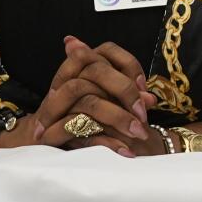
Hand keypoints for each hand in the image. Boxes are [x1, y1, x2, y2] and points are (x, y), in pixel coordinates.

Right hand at [28, 38, 160, 155]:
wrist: (58, 147)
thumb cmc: (94, 123)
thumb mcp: (114, 106)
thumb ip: (130, 98)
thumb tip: (150, 99)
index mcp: (82, 69)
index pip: (106, 50)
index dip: (129, 65)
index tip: (144, 86)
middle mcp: (66, 82)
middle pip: (96, 71)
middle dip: (126, 91)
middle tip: (143, 115)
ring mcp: (55, 105)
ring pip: (89, 100)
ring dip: (118, 117)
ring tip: (138, 133)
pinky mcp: (52, 132)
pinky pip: (80, 129)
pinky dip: (106, 141)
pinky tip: (124, 150)